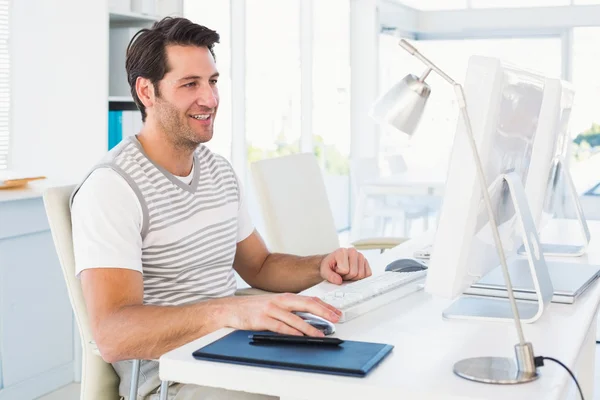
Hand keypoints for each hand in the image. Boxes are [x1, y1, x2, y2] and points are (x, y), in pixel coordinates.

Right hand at [226, 293, 341, 336]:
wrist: (230, 309)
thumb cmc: (252, 308)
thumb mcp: (274, 305)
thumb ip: (289, 310)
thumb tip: (307, 318)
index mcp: (284, 297)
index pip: (310, 300)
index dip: (325, 306)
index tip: (337, 312)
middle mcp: (280, 301)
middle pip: (307, 304)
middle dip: (324, 312)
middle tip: (336, 318)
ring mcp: (271, 309)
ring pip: (295, 318)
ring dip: (310, 327)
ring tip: (321, 334)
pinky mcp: (262, 319)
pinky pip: (280, 326)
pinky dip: (291, 331)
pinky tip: (299, 336)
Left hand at [320, 247, 371, 284]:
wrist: (332, 263)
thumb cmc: (329, 265)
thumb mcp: (324, 270)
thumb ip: (330, 276)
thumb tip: (338, 280)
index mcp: (342, 251)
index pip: (345, 270)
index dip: (339, 274)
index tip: (336, 270)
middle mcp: (353, 251)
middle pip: (354, 273)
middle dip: (347, 276)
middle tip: (341, 273)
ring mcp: (360, 256)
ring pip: (361, 274)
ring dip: (353, 277)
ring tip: (347, 272)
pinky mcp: (366, 262)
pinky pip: (368, 274)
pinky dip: (360, 277)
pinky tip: (353, 272)